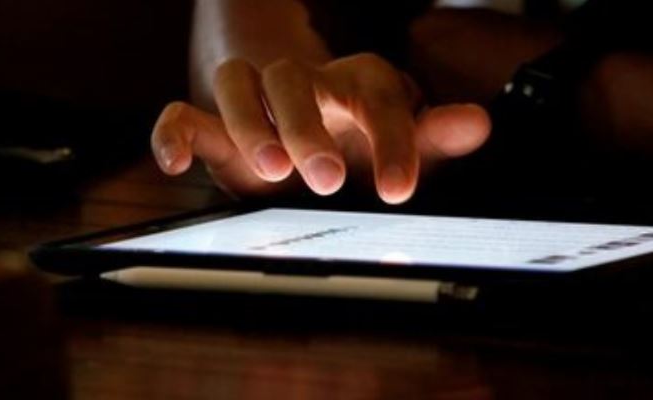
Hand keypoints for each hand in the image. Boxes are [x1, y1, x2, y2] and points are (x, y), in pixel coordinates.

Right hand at [151, 53, 490, 203]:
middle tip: (326, 179)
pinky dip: (173, 133)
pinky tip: (174, 163)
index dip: (391, 140)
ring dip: (248, 122)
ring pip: (236, 84)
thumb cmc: (363, 139)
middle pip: (294, 81)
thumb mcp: (403, 141)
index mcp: (356, 84)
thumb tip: (479, 124)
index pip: (376, 96)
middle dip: (308, 128)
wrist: (312, 132)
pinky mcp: (215, 125)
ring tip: (268, 168)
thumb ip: (435, 138)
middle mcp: (303, 84)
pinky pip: (182, 114)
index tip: (399, 191)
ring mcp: (256, 101)